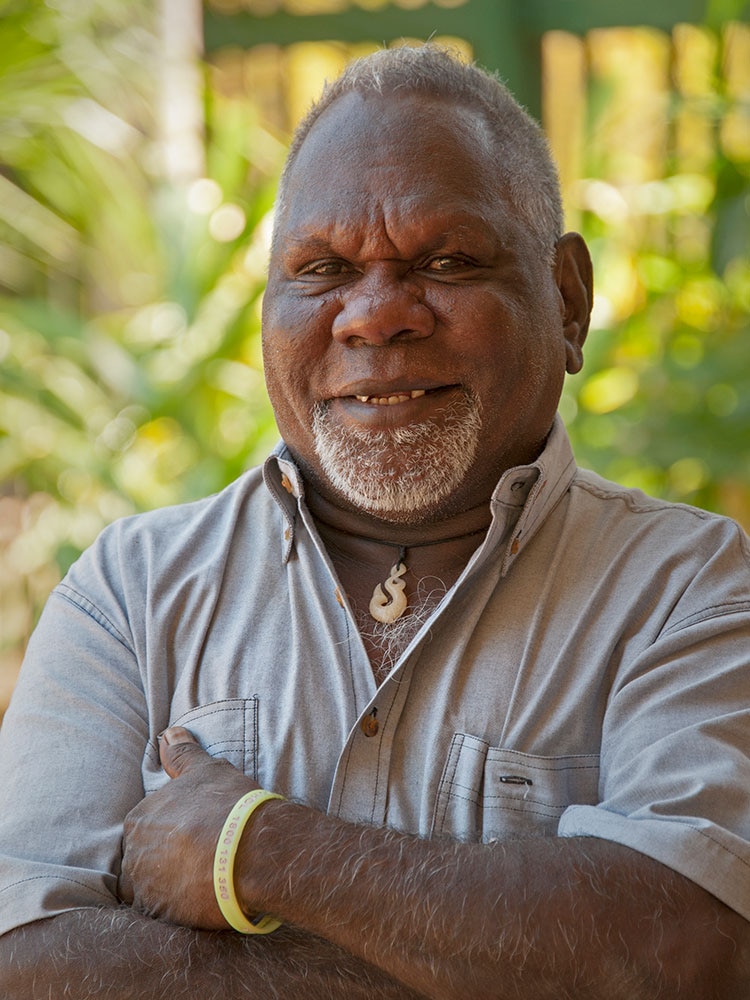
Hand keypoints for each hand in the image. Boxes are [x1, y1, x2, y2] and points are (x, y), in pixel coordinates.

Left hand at [118, 726, 258, 928]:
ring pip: (152, 886)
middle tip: (199, 857)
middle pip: (144, 858)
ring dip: (170, 883)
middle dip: (166, 858)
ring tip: (202, 879)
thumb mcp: (206, 770)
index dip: (172, 831)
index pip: (146, 827)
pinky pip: (164, 911)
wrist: (251, 850)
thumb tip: (168, 733)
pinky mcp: (161, 914)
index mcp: (139, 818)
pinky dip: (179, 905)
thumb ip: (182, 754)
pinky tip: (202, 896)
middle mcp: (133, 854)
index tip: (193, 834)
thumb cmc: (228, 805)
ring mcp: (145, 886)